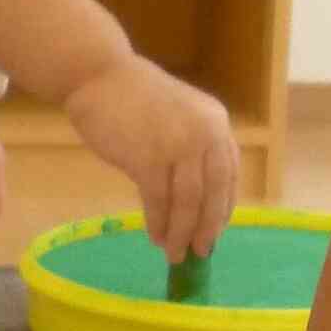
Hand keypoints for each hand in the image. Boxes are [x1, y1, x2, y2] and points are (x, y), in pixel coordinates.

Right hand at [65, 57, 239, 262]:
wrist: (99, 77)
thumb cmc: (134, 97)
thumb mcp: (180, 115)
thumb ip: (193, 147)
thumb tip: (197, 198)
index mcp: (216, 121)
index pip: (230, 172)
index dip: (224, 204)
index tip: (218, 229)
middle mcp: (205, 133)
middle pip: (214, 191)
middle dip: (208, 227)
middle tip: (201, 252)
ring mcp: (178, 145)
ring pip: (188, 201)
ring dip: (182, 232)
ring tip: (174, 253)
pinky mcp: (148, 158)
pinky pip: (158, 200)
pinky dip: (158, 222)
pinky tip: (155, 236)